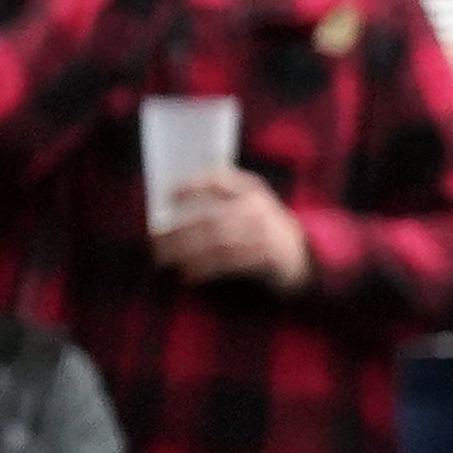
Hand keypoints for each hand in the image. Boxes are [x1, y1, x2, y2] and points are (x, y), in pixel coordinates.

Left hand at [152, 166, 314, 291]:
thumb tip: (170, 205)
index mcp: (251, 189)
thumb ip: (216, 198)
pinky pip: (228, 263)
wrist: (297, 253)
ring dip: (187, 253)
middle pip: (211, 219)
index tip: (169, 194)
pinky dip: (205, 269)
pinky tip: (188, 273)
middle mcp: (258, 209)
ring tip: (165, 258)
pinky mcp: (265, 256)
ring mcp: (264, 233)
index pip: (219, 180)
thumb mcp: (245, 203)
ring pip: (217, 243)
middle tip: (155, 240)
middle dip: (179, 231)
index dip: (193, 185)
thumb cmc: (257, 226)